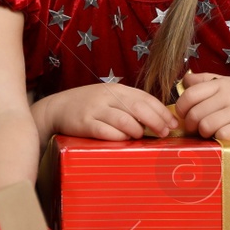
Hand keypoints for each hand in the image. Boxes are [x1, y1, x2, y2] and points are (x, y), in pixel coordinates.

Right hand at [55, 83, 176, 139]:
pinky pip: (105, 132)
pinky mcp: (84, 123)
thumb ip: (130, 105)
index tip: (173, 123)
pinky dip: (118, 136)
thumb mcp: (110, 98)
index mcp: (117, 89)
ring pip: (123, 120)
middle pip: (138, 108)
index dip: (162, 111)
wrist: (56, 108)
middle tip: (164, 133)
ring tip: (141, 136)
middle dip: (156, 121)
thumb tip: (159, 119)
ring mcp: (95, 109)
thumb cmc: (88, 106)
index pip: (145, 98)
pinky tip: (124, 139)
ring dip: (137, 130)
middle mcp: (107, 96)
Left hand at [174, 69, 229, 139]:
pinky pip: (223, 135)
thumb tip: (185, 81)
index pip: (190, 95)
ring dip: (204, 134)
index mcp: (222, 83)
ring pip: (206, 126)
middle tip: (195, 129)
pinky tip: (225, 136)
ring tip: (210, 133)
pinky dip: (220, 139)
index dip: (181, 108)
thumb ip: (207, 80)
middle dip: (191, 125)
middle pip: (195, 113)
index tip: (184, 115)